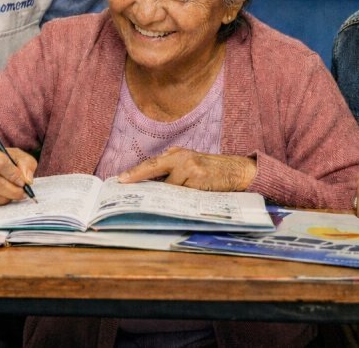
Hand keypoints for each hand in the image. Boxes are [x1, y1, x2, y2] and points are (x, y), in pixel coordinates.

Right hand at [0, 142, 37, 206]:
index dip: (12, 174)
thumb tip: (27, 179)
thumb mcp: (19, 156)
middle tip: (22, 193)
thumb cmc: (6, 161)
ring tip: (14, 193)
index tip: (23, 182)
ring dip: (6, 197)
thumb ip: (26, 164)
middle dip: (11, 190)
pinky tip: (4, 195)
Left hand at [117, 147, 256, 191]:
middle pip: (153, 169)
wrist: (237, 170)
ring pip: (168, 188)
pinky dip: (178, 201)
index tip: (121, 178)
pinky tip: (176, 204)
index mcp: (178, 154)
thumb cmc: (212, 169)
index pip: (152, 163)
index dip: (136, 171)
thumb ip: (174, 166)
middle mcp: (182, 158)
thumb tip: (153, 179)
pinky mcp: (198, 181)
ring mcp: (190, 169)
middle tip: (124, 185)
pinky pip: (182, 195)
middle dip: (138, 178)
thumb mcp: (192, 161)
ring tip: (158, 202)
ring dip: (164, 196)